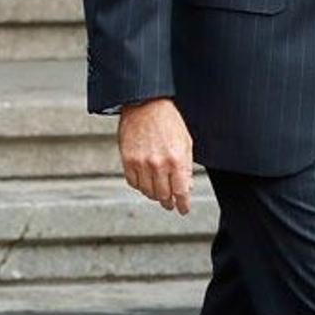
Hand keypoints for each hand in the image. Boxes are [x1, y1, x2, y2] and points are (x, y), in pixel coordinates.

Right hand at [119, 98, 193, 212]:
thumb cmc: (168, 121)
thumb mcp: (185, 142)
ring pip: (148, 192)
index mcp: (176, 160)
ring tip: (158, 192)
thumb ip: (186, 167)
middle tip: (170, 203)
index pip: (181, 192)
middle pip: (164, 196)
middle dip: (169, 202)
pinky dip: (140, 186)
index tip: (183, 209)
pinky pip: (133, 183)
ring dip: (154, 195)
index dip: (183, 205)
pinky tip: (145, 181)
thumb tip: (186, 188)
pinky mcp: (127, 160)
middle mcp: (158, 164)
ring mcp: (141, 163)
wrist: (145, 104)